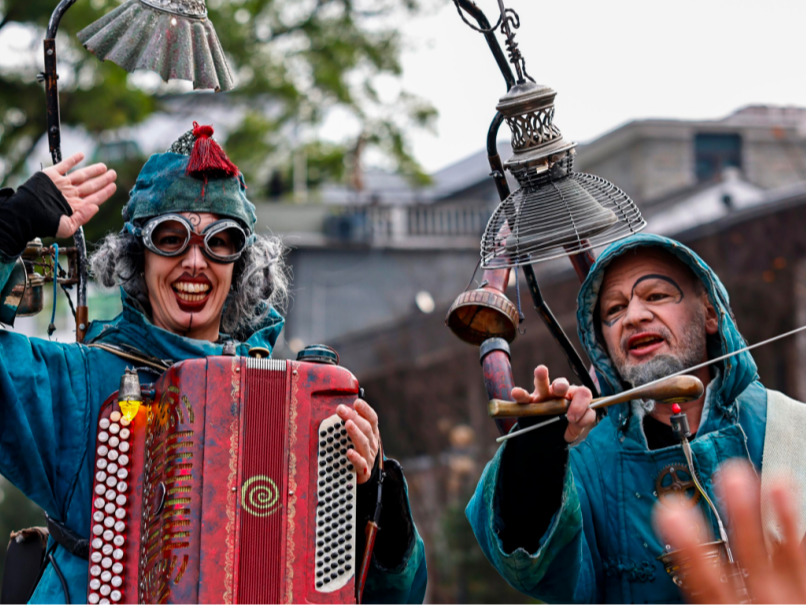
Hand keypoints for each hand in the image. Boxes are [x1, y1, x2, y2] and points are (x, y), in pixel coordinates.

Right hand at [42, 152, 116, 237]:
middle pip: (90, 186)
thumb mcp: (67, 226)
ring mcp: (61, 184)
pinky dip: (73, 159)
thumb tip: (96, 207)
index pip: (94, 198)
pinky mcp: (52, 175)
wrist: (25, 212)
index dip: (105, 193)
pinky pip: (64, 165)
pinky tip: (82, 155)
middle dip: (102, 180)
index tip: (114, 186)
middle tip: (113, 174)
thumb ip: (83, 217)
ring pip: (81, 175)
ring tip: (104, 167)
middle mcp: (70, 195)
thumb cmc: (45, 223)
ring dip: (93, 170)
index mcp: (74, 207)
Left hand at [337, 399, 379, 484]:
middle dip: (353, 417)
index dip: (365, 410)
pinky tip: (349, 452)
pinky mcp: (364, 470)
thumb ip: (352, 422)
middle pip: (365, 428)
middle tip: (341, 409)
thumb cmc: (358, 450)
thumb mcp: (358, 435)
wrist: (363, 475)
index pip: (372, 418)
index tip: (357, 402)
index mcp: (372, 433)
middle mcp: (372, 443)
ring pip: (364, 443)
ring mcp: (369, 456)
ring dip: (355, 433)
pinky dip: (355, 457)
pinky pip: (360, 463)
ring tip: (348, 424)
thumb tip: (341, 408)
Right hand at [511, 365, 594, 442]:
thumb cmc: (561, 428)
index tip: (573, 419)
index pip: (582, 393)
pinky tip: (516, 392)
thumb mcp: (575, 428)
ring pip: (542, 384)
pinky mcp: (528, 404)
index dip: (581, 404)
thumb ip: (582, 421)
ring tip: (541, 371)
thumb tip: (583, 416)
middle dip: (562, 385)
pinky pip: (523, 397)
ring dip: (542, 377)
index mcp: (572, 397)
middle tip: (560, 389)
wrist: (544, 440)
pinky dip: (520, 394)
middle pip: (561, 384)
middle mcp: (557, 394)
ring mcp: (541, 397)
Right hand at [654, 461, 805, 604]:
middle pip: (752, 559)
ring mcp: (797, 603)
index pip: (703, 580)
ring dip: (784, 519)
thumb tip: (686, 569)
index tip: (671, 511)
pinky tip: (805, 523)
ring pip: (793, 558)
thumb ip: (707, 596)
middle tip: (733, 475)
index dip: (687, 545)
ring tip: (778, 481)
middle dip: (742, 516)